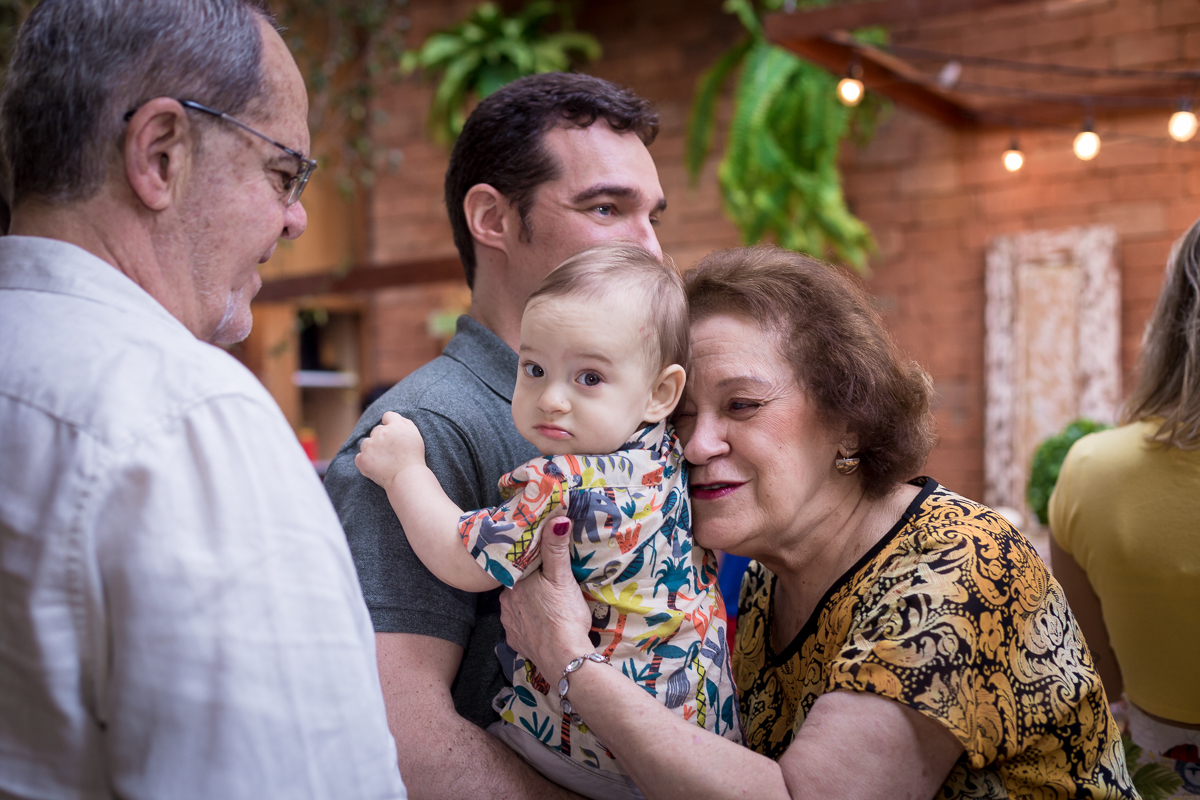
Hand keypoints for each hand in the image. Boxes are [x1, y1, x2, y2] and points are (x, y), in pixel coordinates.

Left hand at [354, 411, 425, 489]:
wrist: (407, 478)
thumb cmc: (414, 458)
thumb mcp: (415, 435)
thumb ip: (404, 422)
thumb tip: (390, 418)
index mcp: (395, 425)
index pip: (388, 416)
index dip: (390, 424)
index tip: (393, 435)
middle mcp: (381, 432)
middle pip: (377, 430)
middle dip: (381, 439)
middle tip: (391, 452)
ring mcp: (370, 445)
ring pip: (366, 443)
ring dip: (372, 449)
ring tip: (384, 461)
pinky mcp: (362, 459)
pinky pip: (359, 457)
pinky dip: (365, 462)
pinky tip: (376, 467)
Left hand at [499, 519, 592, 676]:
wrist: (564, 658)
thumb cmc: (563, 614)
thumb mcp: (562, 576)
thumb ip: (556, 547)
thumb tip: (557, 517)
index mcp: (513, 583)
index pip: (518, 565)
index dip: (531, 562)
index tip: (543, 562)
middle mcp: (505, 602)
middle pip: (519, 586)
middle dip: (531, 584)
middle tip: (550, 583)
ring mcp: (509, 625)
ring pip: (518, 607)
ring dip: (530, 605)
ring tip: (549, 605)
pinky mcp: (516, 643)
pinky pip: (521, 628)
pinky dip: (531, 625)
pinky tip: (544, 625)